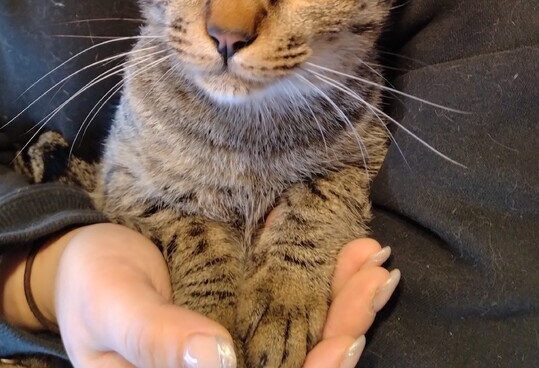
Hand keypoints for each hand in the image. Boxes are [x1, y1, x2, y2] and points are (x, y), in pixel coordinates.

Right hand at [1, 224, 397, 367]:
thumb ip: (157, 340)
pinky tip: (348, 255)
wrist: (87, 259)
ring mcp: (239, 344)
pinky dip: (325, 282)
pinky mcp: (244, 311)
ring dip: (346, 303)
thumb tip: (219, 360)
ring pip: (306, 337)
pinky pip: (292, 304)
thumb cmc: (89, 288)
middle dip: (346, 328)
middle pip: (300, 366)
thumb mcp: (113, 310)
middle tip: (378, 277)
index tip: (349, 340)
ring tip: (373, 261)